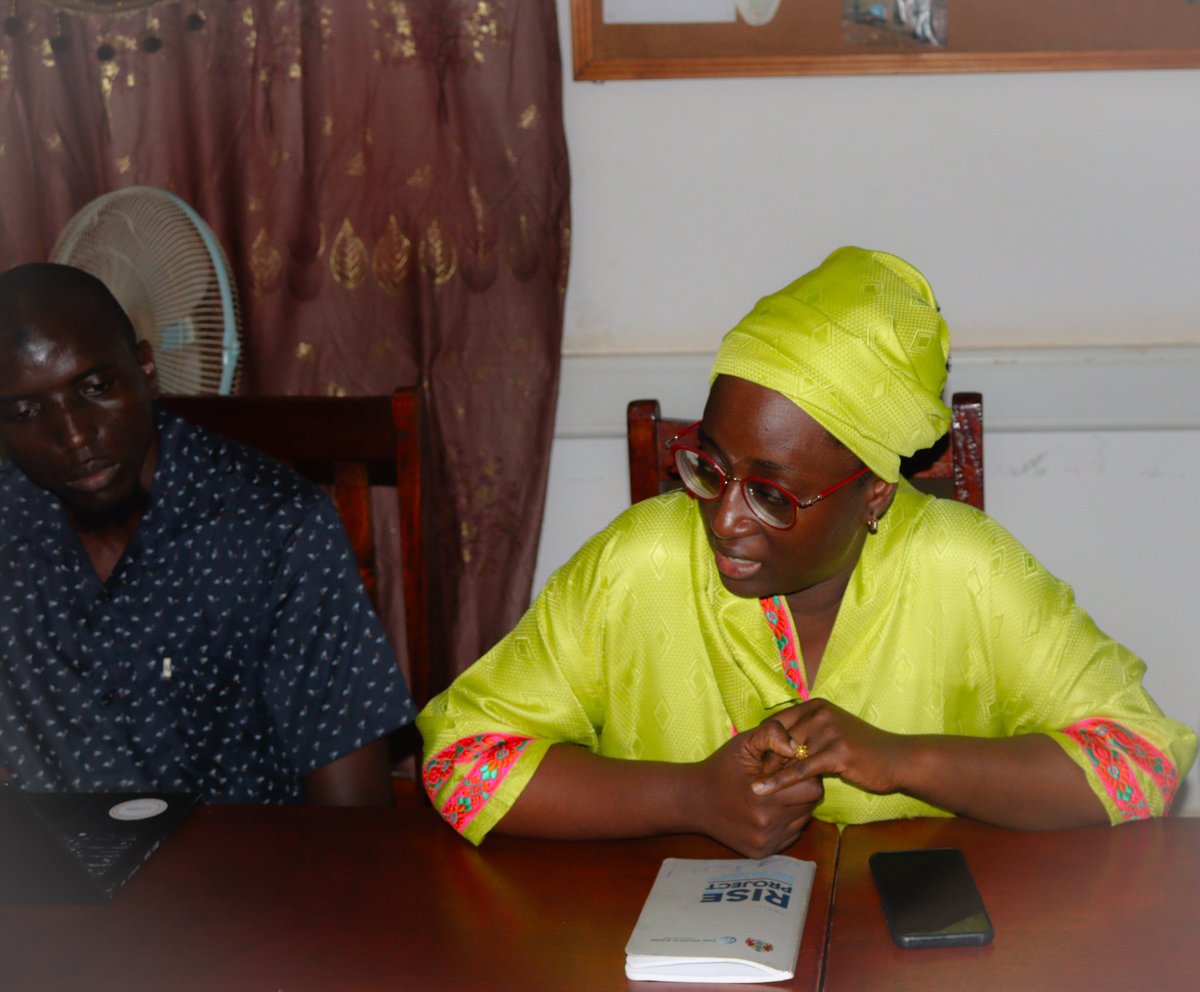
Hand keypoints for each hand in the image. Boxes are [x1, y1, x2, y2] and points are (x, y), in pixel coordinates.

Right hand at [686, 719, 823, 858]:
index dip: (804, 773)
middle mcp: (767, 827)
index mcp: (765, 800)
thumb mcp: (743, 743)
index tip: (788, 766)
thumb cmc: (721, 768)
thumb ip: (771, 735)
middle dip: (802, 788)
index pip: (812, 788)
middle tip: (784, 778)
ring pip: (802, 820)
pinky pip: (790, 834)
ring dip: (795, 805)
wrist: (694, 801)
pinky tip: (768, 810)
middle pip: (810, 805)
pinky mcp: (764, 853)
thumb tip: (796, 747)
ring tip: (775, 793)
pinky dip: (786, 821)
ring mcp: (766, 843)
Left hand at [752, 699, 906, 798]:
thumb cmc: (862, 749)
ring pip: (786, 755)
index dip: (761, 743)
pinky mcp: (836, 752)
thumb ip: (806, 734)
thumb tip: (775, 746)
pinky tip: (763, 790)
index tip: (748, 762)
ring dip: (768, 773)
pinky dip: (779, 781)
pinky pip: (800, 769)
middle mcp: (819, 713)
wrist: (898, 759)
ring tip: (749, 788)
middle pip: (778, 738)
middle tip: (744, 778)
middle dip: (762, 760)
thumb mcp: (831, 733)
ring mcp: (828, 731)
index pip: (775, 722)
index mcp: (815, 705)